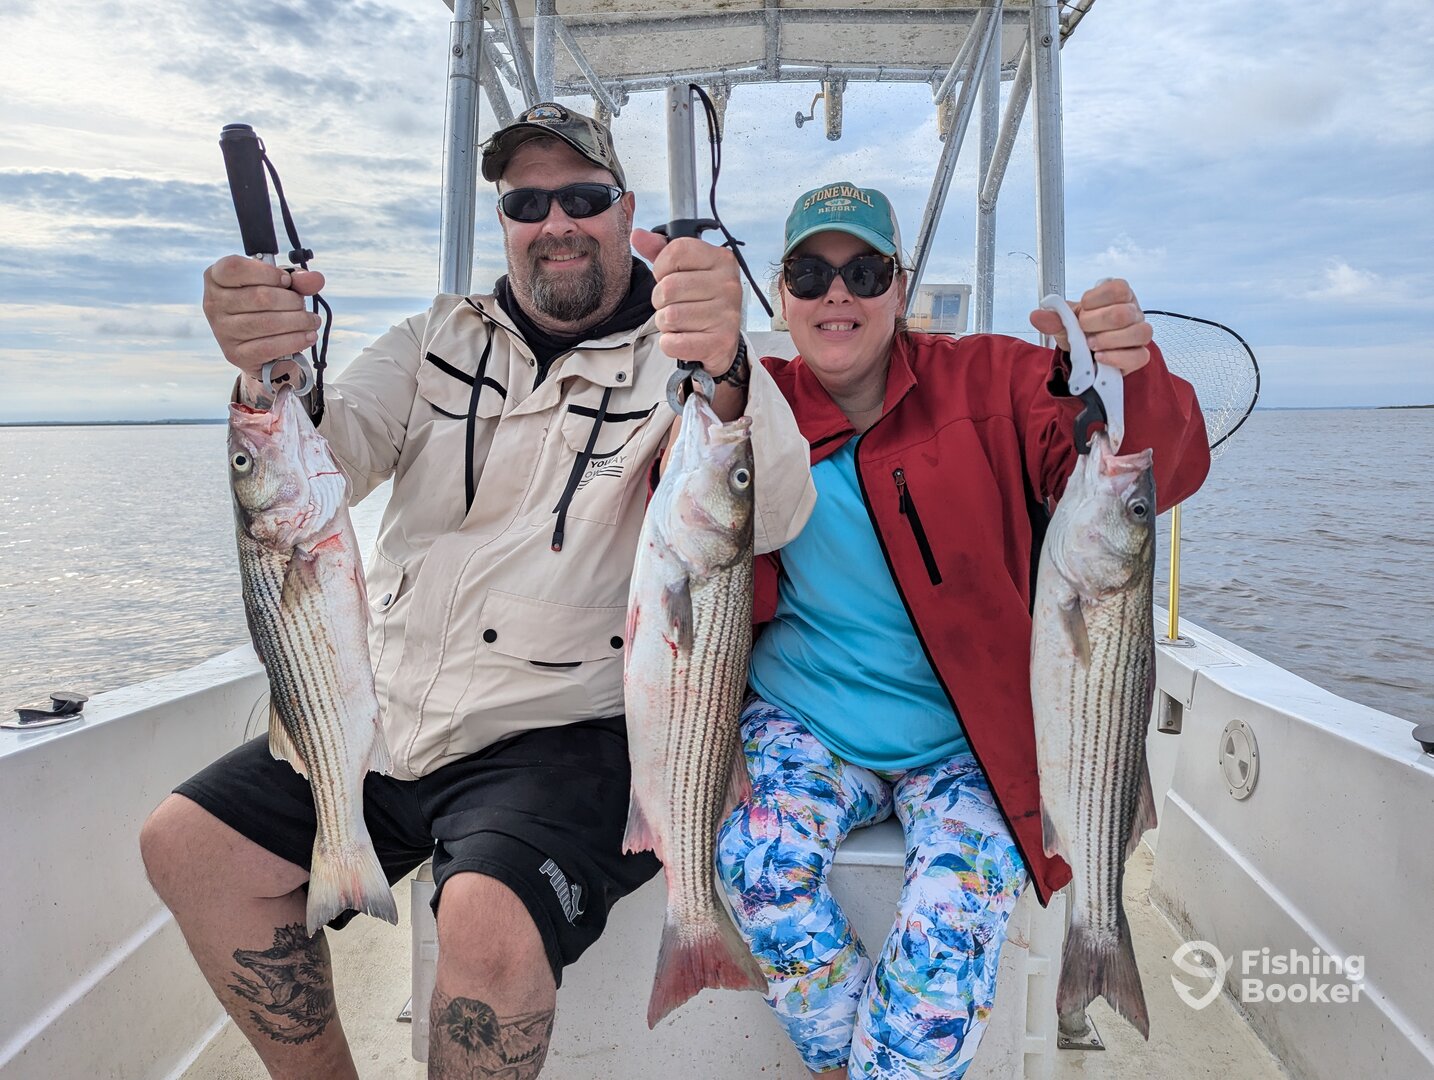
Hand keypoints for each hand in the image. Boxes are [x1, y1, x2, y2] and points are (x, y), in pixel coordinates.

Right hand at [202, 255, 325, 381]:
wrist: (258, 345)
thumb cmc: (265, 306)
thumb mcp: (278, 285)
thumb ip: (296, 278)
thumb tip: (315, 279)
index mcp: (216, 278)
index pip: (235, 267)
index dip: (268, 273)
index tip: (287, 281)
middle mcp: (213, 303)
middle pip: (260, 297)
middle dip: (291, 300)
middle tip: (303, 305)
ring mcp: (222, 331)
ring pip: (268, 323)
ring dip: (298, 321)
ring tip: (311, 321)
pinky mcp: (235, 354)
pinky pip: (269, 347)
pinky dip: (295, 341)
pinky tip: (308, 336)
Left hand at [631, 229, 741, 376]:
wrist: (722, 341)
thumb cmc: (701, 301)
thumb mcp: (684, 270)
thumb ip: (660, 251)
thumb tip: (637, 235)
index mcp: (722, 260)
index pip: (676, 251)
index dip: (661, 267)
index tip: (668, 277)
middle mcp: (729, 285)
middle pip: (668, 287)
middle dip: (661, 301)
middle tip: (674, 305)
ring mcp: (727, 315)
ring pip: (669, 316)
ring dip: (666, 323)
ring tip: (681, 323)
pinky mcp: (721, 342)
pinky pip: (673, 342)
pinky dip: (670, 343)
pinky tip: (684, 338)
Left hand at [1028, 278, 1152, 374]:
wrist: (1087, 354)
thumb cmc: (1083, 330)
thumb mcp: (1066, 322)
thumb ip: (1054, 317)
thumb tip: (1037, 315)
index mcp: (1119, 295)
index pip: (1118, 289)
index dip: (1095, 301)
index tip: (1083, 310)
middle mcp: (1133, 312)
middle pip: (1124, 314)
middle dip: (1096, 324)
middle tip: (1084, 331)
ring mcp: (1139, 333)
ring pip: (1139, 333)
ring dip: (1108, 341)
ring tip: (1091, 346)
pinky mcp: (1139, 355)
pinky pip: (1139, 356)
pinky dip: (1116, 358)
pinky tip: (1099, 358)